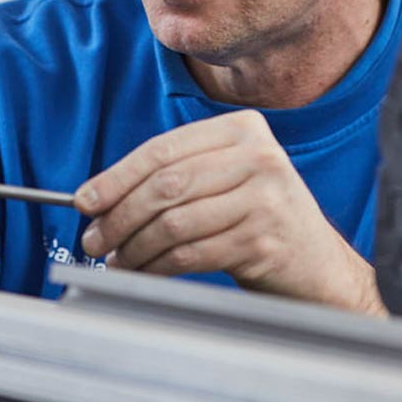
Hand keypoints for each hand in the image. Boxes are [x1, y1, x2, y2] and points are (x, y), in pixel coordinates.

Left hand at [75, 109, 385, 315]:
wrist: (315, 262)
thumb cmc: (259, 216)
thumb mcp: (226, 178)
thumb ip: (177, 176)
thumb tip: (101, 195)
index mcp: (243, 129)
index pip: (164, 149)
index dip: (117, 176)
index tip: (86, 200)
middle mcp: (258, 156)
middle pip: (167, 184)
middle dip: (119, 215)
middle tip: (94, 238)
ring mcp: (265, 196)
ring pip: (175, 221)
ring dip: (134, 247)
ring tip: (117, 259)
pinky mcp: (263, 238)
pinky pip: (191, 253)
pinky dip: (158, 266)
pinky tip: (146, 271)